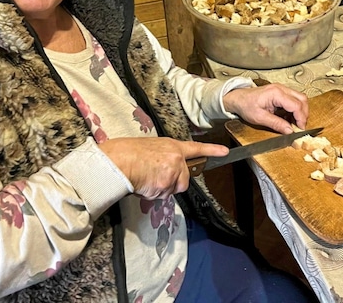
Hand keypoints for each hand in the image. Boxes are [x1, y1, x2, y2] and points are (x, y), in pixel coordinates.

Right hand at [98, 137, 227, 199]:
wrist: (118, 160)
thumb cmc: (127, 152)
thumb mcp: (150, 147)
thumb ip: (163, 156)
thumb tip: (163, 167)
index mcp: (172, 146)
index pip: (196, 148)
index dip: (211, 150)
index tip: (224, 152)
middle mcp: (176, 159)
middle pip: (184, 180)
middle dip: (172, 183)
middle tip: (154, 177)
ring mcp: (172, 172)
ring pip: (172, 190)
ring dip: (161, 189)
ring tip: (145, 178)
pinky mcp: (166, 185)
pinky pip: (161, 196)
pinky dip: (152, 194)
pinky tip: (143, 184)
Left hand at [222, 83, 308, 132]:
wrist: (238, 98)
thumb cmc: (246, 105)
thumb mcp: (259, 118)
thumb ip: (276, 124)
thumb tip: (290, 131)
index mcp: (276, 93)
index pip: (296, 105)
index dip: (301, 118)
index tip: (300, 129)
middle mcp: (281, 88)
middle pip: (302, 99)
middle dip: (304, 114)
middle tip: (300, 126)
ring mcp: (281, 89)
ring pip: (300, 98)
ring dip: (300, 111)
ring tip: (295, 123)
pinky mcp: (280, 92)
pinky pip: (294, 99)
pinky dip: (295, 109)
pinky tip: (290, 118)